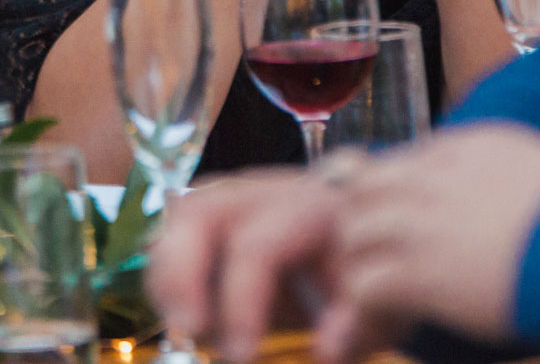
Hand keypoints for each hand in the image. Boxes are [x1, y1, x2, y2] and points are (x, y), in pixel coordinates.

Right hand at [145, 168, 348, 362]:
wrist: (360, 223)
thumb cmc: (362, 263)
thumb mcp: (373, 293)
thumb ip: (354, 323)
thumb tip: (326, 352)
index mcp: (305, 208)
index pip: (255, 249)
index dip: (240, 304)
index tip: (241, 356)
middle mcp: (259, 192)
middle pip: (199, 213)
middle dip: (181, 276)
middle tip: (188, 332)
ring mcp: (230, 195)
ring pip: (177, 217)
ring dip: (167, 276)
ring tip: (184, 328)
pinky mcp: (211, 210)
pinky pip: (173, 231)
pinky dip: (168, 274)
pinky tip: (182, 314)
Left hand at [312, 123, 539, 357]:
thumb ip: (522, 174)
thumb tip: (526, 196)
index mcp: (472, 145)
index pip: (409, 160)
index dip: (401, 197)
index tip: (408, 230)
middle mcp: (437, 175)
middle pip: (366, 185)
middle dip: (364, 221)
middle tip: (376, 262)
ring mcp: (422, 221)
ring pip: (352, 232)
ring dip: (360, 266)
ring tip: (378, 301)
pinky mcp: (418, 271)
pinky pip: (363, 284)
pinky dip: (367, 308)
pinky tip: (390, 326)